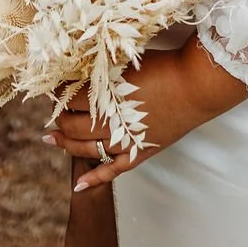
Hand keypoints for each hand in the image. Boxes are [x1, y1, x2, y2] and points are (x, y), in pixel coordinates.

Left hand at [44, 37, 247, 191]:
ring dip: (66, 143)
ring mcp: (125, 142)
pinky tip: (79, 184)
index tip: (54, 87)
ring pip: (86, 148)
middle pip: (73, 125)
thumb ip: (101, 69)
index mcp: (106, 97)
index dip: (59, 92)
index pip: (70, 98)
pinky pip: (113, 170)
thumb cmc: (163, 66)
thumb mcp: (126, 61)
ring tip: (52, 138)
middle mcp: (111, 123)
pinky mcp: (140, 152)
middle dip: (59, 118)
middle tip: (54, 109)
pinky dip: (95, 178)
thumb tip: (75, 71)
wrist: (195, 86)